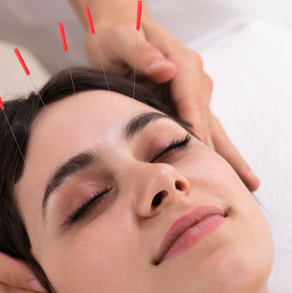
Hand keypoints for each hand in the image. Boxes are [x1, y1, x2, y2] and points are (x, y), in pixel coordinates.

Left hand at [83, 5, 259, 191]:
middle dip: (219, 152)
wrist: (120, 34)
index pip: (191, 99)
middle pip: (208, 119)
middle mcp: (194, 79)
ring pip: (214, 128)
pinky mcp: (189, 104)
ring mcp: (194, 93)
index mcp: (181, 62)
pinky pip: (206, 129)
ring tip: (248, 183)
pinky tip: (229, 169)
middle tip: (233, 184)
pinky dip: (217, 150)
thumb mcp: (121, 40)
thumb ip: (141, 54)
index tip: (201, 155)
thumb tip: (167, 71)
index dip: (196, 127)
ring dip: (229, 156)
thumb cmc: (117, 38)